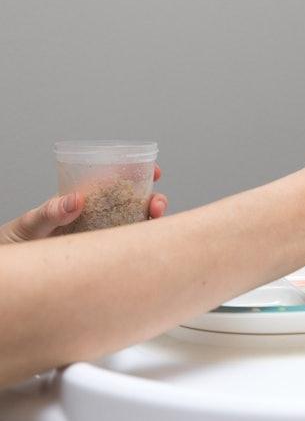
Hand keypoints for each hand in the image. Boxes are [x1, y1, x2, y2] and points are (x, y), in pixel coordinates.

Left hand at [0, 165, 167, 243]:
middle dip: (154, 200)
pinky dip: (142, 247)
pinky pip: (127, 251)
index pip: (116, 182)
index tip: (155, 170)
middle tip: (157, 206)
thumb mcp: (30, 223)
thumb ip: (51, 211)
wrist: (10, 267)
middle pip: (136, 204)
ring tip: (154, 222)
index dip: (139, 173)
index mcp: (82, 201)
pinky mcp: (102, 258)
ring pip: (136, 226)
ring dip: (152, 222)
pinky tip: (148, 248)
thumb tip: (76, 199)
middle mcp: (97, 218)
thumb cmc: (16, 241)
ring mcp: (101, 238)